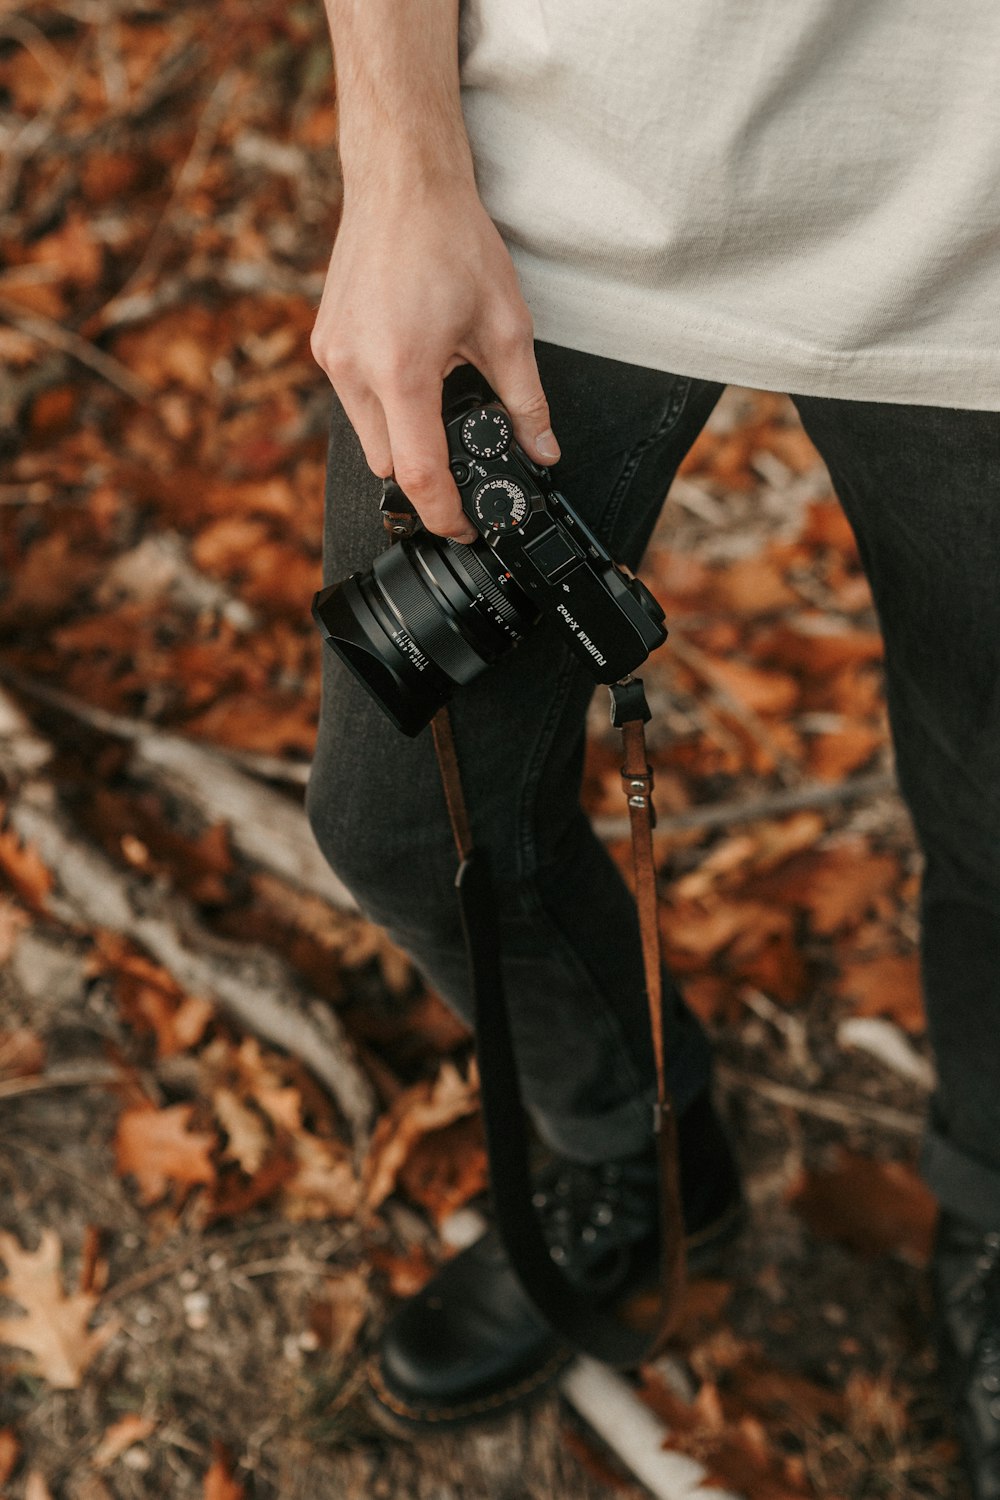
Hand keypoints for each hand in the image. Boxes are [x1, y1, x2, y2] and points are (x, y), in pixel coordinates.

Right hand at [311, 177, 559, 542]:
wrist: (402, 182)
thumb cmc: (451, 241)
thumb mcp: (507, 328)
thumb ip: (525, 402)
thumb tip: (542, 450)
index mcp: (402, 372)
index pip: (419, 475)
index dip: (444, 514)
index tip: (465, 528)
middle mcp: (356, 369)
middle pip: (389, 464)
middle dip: (426, 470)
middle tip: (467, 453)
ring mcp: (333, 356)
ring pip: (368, 437)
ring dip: (404, 436)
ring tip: (441, 394)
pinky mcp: (325, 343)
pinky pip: (354, 401)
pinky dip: (385, 405)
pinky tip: (414, 369)